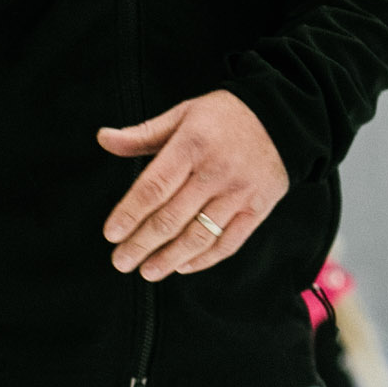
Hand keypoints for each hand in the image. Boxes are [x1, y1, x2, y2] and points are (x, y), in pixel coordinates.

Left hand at [98, 92, 288, 279]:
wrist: (283, 118)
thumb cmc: (224, 117)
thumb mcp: (182, 115)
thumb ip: (144, 134)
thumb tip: (104, 138)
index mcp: (192, 146)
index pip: (154, 188)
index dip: (130, 214)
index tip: (111, 234)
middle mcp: (216, 172)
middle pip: (172, 218)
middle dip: (142, 244)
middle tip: (121, 261)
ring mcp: (239, 192)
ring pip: (199, 236)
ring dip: (169, 258)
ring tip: (147, 272)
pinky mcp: (258, 208)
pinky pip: (229, 242)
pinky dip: (205, 259)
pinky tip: (182, 266)